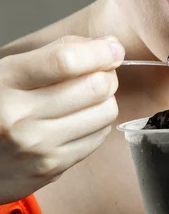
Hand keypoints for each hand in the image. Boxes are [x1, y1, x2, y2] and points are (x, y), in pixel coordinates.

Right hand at [0, 35, 124, 203]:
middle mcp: (20, 117)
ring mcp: (38, 147)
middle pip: (95, 86)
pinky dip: (98, 123)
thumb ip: (58, 51)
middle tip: (99, 72)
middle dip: (107, 74)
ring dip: (105, 99)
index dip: (100, 51)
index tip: (112, 47)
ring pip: (105, 112)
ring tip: (87, 97)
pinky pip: (99, 137)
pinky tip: (80, 118)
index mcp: (8, 81)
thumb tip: (109, 45)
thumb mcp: (12, 68)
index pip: (66, 60)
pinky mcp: (52, 168)